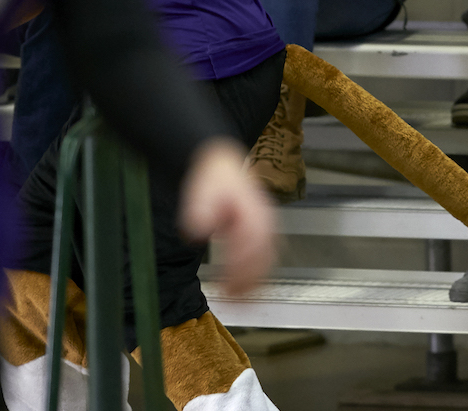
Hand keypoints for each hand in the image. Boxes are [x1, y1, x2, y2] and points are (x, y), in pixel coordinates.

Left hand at [178, 139, 275, 295]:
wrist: (220, 165)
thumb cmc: (212, 178)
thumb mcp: (200, 190)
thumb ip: (199, 210)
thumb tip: (198, 230)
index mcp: (253, 209)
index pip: (253, 241)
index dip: (243, 264)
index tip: (229, 283)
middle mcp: (265, 219)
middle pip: (265, 254)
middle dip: (251, 279)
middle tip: (235, 301)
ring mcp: (266, 225)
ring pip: (268, 257)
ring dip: (256, 281)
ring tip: (240, 302)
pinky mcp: (262, 231)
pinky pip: (266, 256)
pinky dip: (258, 274)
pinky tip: (244, 288)